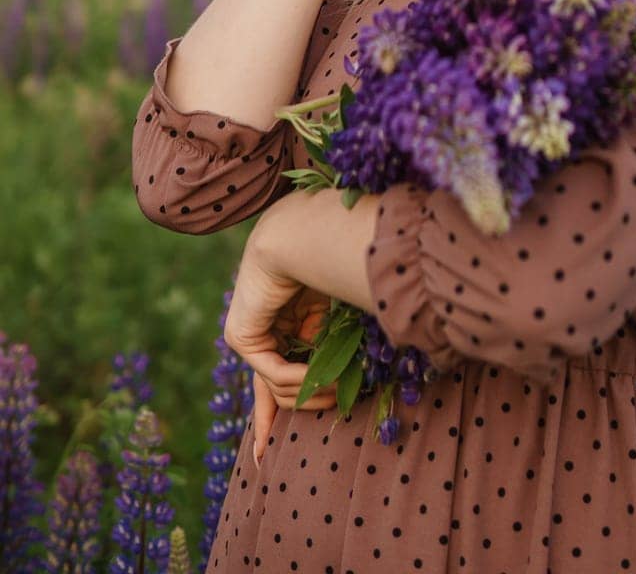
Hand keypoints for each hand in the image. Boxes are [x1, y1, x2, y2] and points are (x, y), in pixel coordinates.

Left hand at [223, 236, 339, 468]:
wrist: (299, 235)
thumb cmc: (324, 265)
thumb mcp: (329, 321)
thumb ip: (323, 354)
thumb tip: (333, 391)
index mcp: (282, 329)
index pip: (276, 382)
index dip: (271, 418)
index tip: (262, 456)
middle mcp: (262, 335)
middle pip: (273, 394)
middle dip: (293, 413)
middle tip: (318, 419)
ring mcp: (249, 337)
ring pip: (279, 388)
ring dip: (310, 393)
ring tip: (337, 391)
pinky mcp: (241, 336)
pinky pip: (273, 372)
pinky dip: (298, 376)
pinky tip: (314, 373)